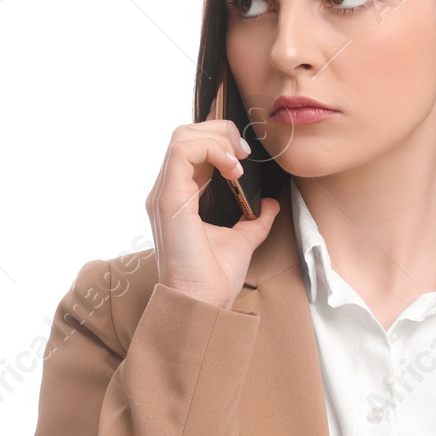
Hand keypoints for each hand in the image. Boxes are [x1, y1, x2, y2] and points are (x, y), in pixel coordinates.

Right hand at [146, 118, 280, 309]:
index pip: (191, 149)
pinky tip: (232, 170)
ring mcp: (164, 194)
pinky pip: (182, 152)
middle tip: (245, 152)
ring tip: (239, 161)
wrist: (203, 303)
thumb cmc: (214, 278)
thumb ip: (255, 220)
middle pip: (185, 135)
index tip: (245, 156)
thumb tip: (271, 204)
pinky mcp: (168, 199)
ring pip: (181, 137)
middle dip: (219, 132)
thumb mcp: (242, 240)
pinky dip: (211, 150)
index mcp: (180, 197)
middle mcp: (167, 192)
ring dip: (217, 139)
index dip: (219, 140)